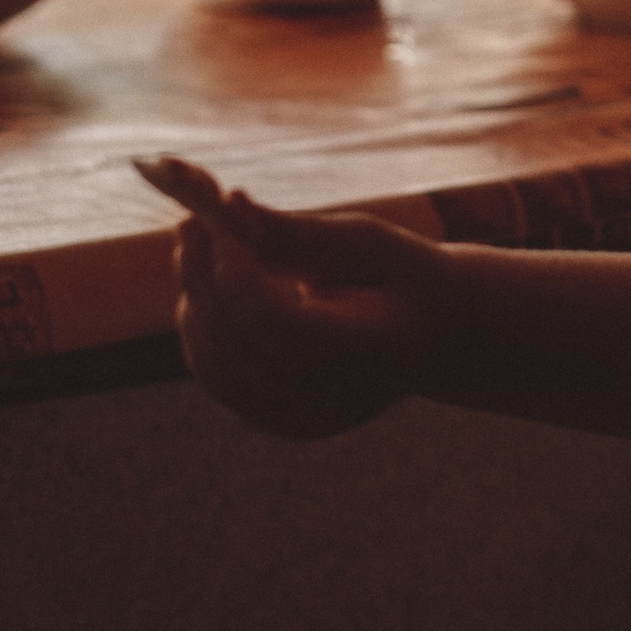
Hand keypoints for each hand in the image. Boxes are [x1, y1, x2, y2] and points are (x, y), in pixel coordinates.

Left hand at [172, 191, 448, 440]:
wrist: (439, 338)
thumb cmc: (404, 276)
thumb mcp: (368, 241)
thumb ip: (299, 231)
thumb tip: (228, 207)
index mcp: (372, 352)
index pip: (280, 325)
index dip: (238, 275)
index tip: (220, 221)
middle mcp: (336, 401)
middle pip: (239, 345)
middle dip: (203, 278)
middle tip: (190, 222)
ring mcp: (306, 421)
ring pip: (217, 366)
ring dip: (196, 301)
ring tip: (201, 247)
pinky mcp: (283, 424)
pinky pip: (219, 379)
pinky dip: (203, 329)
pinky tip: (210, 287)